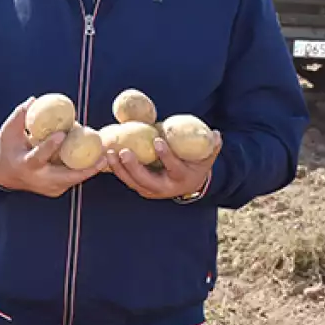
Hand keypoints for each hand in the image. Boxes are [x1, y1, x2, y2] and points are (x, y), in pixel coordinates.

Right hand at [0, 97, 107, 197]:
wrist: (5, 174)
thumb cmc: (8, 148)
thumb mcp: (8, 131)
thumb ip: (20, 116)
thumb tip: (34, 100)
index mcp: (26, 165)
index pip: (39, 157)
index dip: (50, 146)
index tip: (63, 134)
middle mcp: (39, 180)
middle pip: (66, 178)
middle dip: (86, 170)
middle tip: (102, 157)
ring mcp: (49, 188)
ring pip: (73, 179)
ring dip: (91, 169)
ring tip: (107, 156)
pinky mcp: (57, 190)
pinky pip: (73, 179)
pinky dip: (85, 169)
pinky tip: (98, 159)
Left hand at [105, 131, 221, 200]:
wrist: (190, 184)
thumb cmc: (196, 165)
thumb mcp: (205, 157)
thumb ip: (211, 146)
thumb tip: (216, 134)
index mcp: (181, 178)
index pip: (173, 167)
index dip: (166, 156)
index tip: (157, 141)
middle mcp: (165, 188)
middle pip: (146, 180)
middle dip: (134, 167)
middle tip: (124, 151)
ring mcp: (152, 191)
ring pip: (133, 182)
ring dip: (120, 169)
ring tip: (110, 154)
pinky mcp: (142, 189)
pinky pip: (127, 180)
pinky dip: (117, 171)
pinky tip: (108, 158)